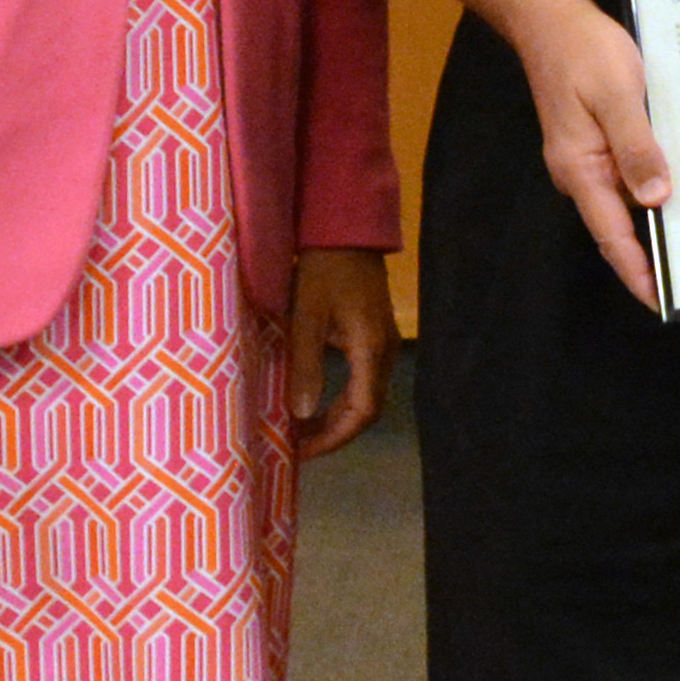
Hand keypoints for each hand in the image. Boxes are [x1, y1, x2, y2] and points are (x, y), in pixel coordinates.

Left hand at [285, 248, 396, 452]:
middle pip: (366, 409)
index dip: (334, 438)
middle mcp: (384, 351)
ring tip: (300, 429)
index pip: (362, 412)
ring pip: (364, 395)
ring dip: (335, 416)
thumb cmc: (323, 268)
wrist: (345, 228)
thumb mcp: (306, 315)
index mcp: (371, 349)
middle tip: (295, 446)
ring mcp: (382, 342)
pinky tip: (313, 397)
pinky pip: (361, 378)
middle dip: (333, 432)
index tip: (302, 452)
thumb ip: (306, 365)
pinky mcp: (373, 333)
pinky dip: (339, 396)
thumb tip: (302, 415)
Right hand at [507, 0, 673, 312]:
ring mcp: (591, 158)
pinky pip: (633, 170)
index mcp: (581, 170)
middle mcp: (583, 172)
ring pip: (632, 196)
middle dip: (658, 249)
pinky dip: (659, 178)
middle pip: (623, 224)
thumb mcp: (617, 95)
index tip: (662, 302)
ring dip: (664, 211)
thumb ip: (636, 147)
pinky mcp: (601, 140)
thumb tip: (656, 199)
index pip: (612, 236)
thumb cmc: (581, 51)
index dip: (637, 272)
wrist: (549, 17)